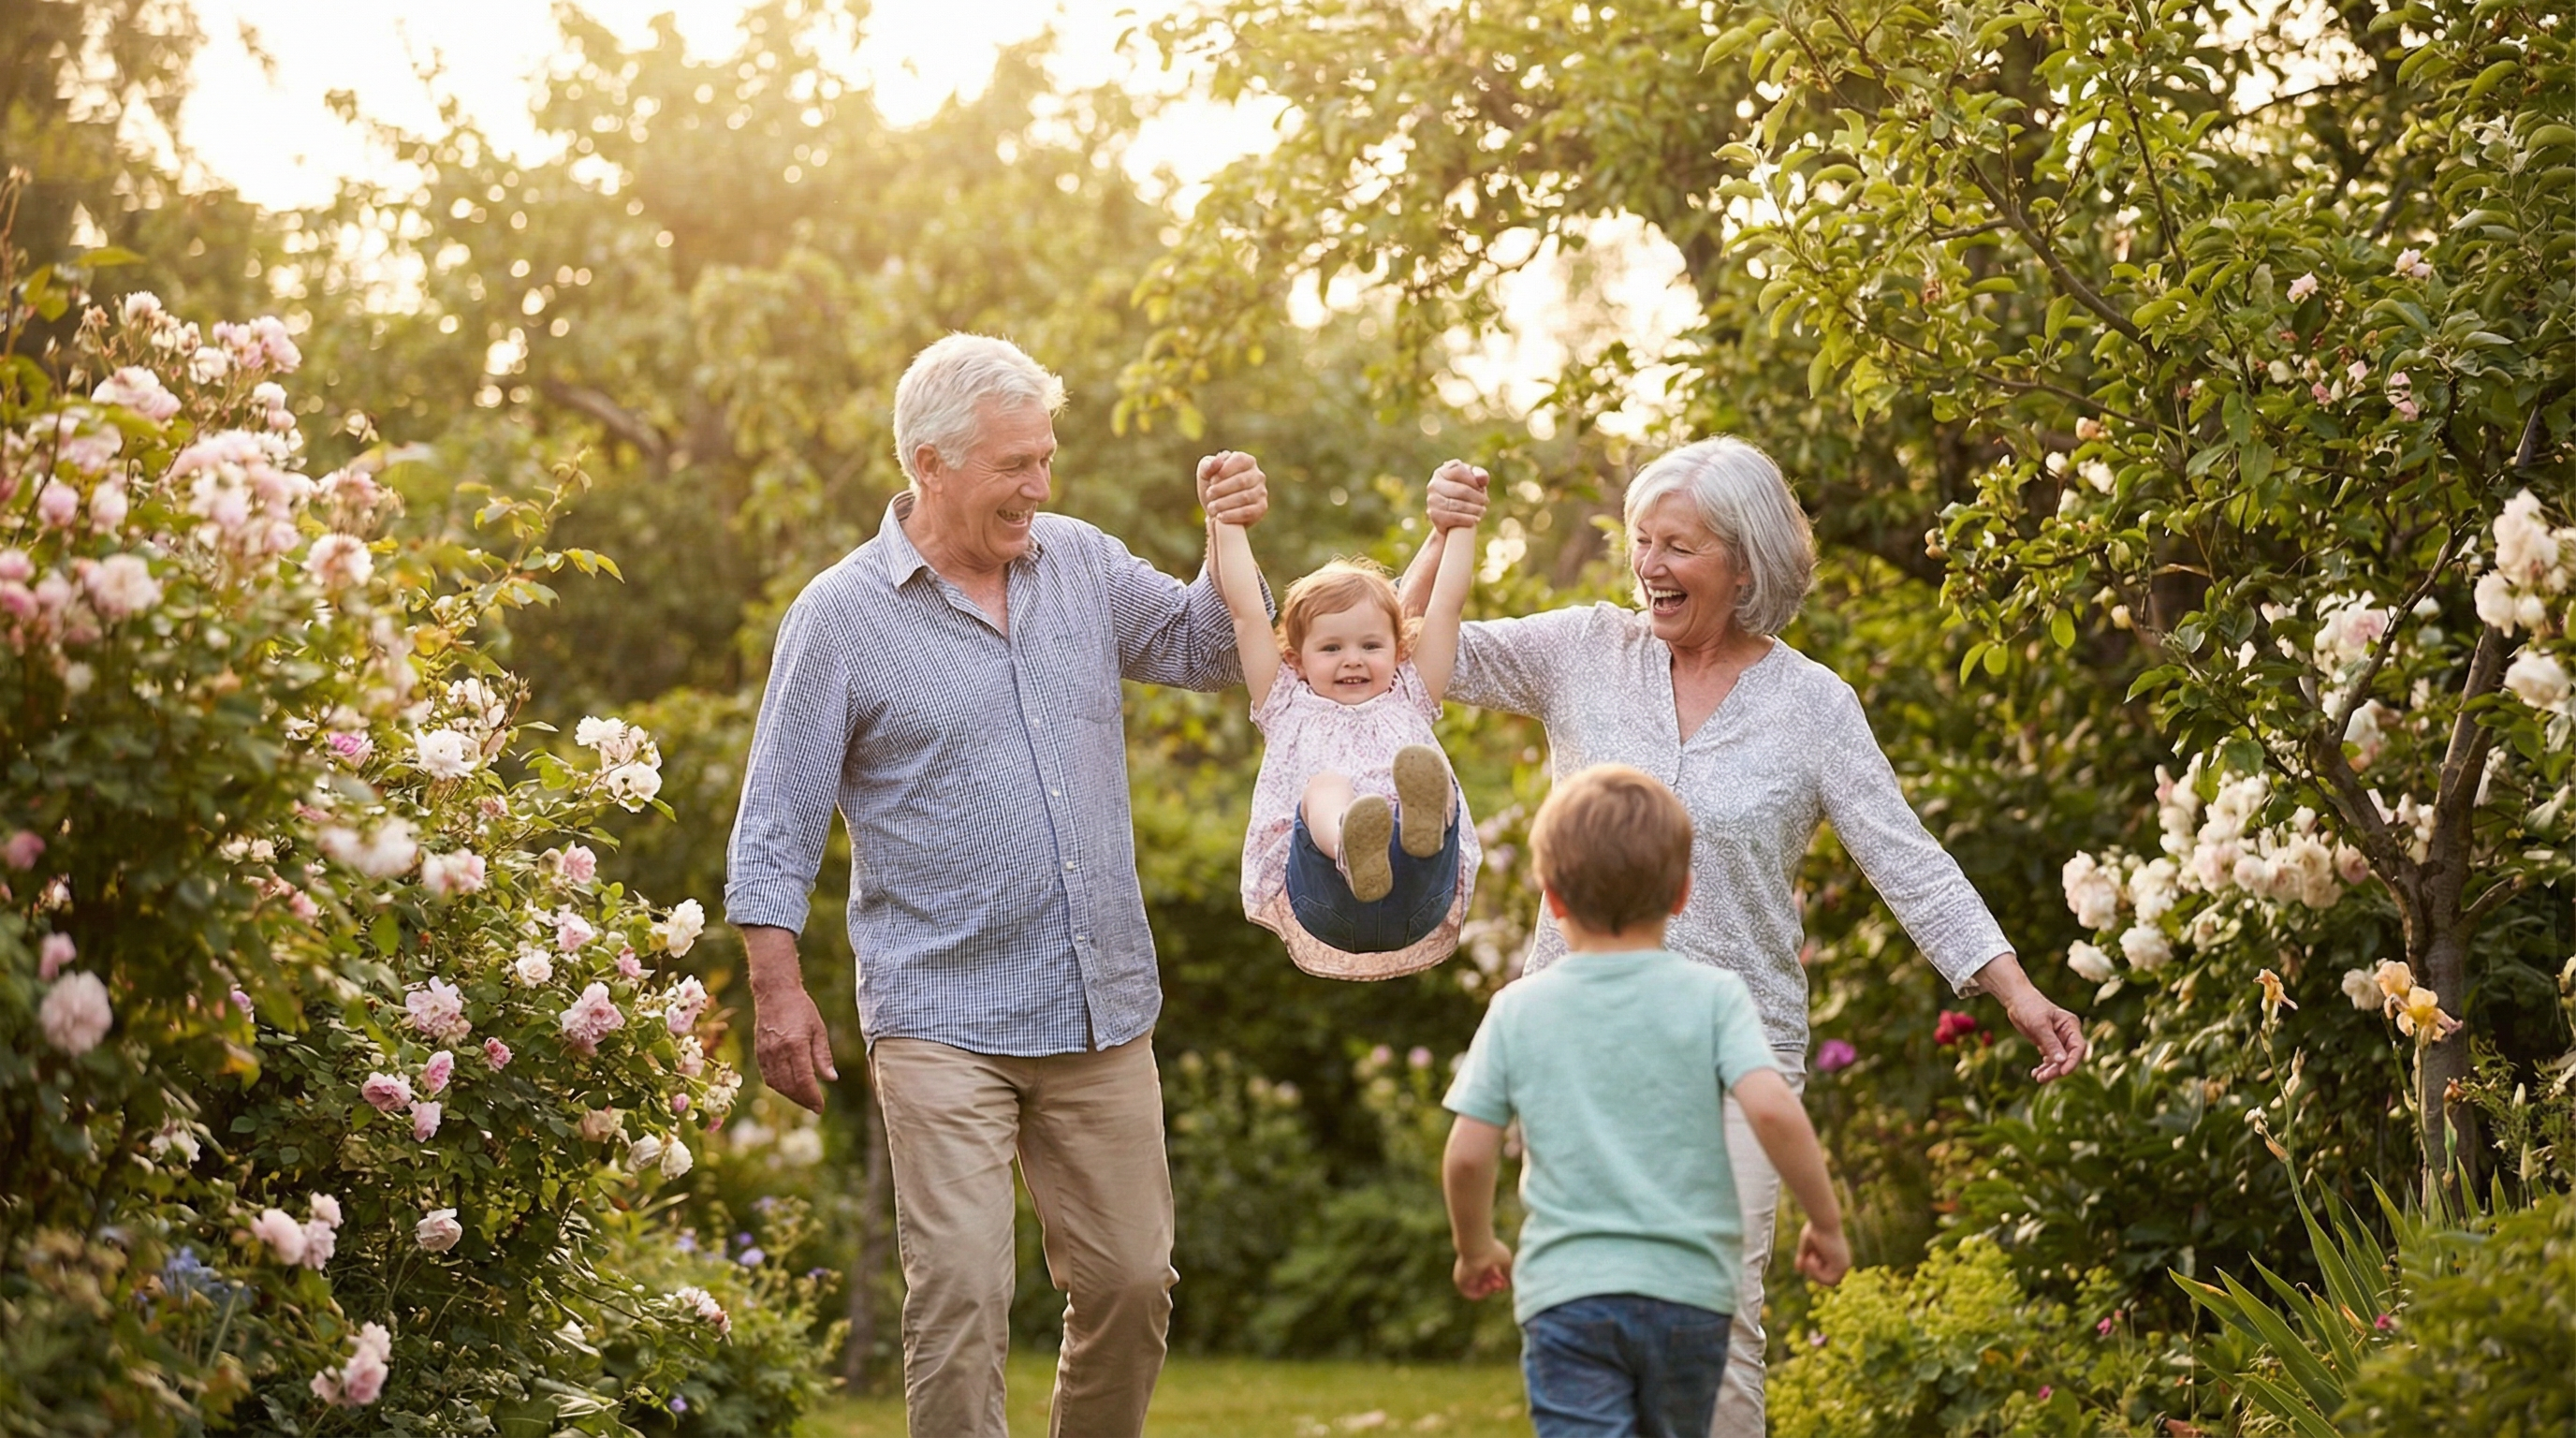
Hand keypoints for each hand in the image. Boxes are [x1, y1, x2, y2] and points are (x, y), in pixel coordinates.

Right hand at [751, 981, 838, 1113]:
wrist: (775, 993)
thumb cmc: (801, 1009)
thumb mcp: (818, 1029)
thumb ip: (823, 1056)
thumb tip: (831, 1079)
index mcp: (795, 1045)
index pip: (803, 1080)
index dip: (812, 1097)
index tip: (820, 1107)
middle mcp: (778, 1052)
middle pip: (789, 1086)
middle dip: (803, 1100)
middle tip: (815, 1106)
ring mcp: (766, 1053)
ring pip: (777, 1085)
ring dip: (791, 1096)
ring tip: (804, 1099)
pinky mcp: (759, 1053)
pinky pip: (768, 1077)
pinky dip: (779, 1087)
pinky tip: (789, 1088)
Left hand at [1198, 451, 1269, 526]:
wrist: (1217, 510)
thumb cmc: (1213, 487)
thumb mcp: (1205, 473)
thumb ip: (1208, 465)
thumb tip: (1217, 461)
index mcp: (1247, 461)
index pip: (1240, 460)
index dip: (1224, 470)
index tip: (1211, 480)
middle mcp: (1258, 475)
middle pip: (1242, 480)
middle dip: (1222, 489)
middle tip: (1209, 495)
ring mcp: (1262, 492)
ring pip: (1245, 497)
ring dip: (1225, 503)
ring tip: (1211, 507)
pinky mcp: (1261, 508)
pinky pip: (1249, 512)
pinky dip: (1232, 515)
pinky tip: (1220, 517)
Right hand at [1426, 460, 1489, 530]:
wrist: (1451, 520)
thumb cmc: (1464, 496)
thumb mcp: (1473, 482)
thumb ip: (1480, 476)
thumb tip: (1482, 479)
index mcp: (1441, 472)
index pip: (1459, 471)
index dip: (1473, 480)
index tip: (1481, 487)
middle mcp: (1433, 484)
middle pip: (1461, 490)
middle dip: (1477, 497)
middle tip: (1486, 502)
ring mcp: (1432, 500)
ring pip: (1458, 504)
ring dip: (1475, 509)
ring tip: (1482, 510)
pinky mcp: (1434, 516)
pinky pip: (1454, 517)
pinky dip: (1467, 519)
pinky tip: (1475, 520)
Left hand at [1452, 1239, 1513, 1300]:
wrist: (1476, 1247)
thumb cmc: (1492, 1250)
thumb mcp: (1506, 1261)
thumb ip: (1509, 1272)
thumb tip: (1509, 1284)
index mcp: (1482, 1260)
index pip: (1491, 1275)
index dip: (1500, 1280)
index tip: (1505, 1280)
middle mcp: (1474, 1267)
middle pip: (1485, 1281)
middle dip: (1496, 1285)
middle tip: (1500, 1284)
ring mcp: (1466, 1274)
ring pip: (1478, 1287)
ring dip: (1489, 1289)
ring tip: (1493, 1284)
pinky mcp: (1460, 1280)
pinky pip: (1469, 1293)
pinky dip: (1480, 1294)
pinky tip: (1486, 1287)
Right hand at [1794, 1222, 1850, 1285]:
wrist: (1823, 1221)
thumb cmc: (1815, 1229)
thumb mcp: (1807, 1246)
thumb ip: (1804, 1258)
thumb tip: (1798, 1269)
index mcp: (1838, 1258)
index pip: (1827, 1276)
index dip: (1816, 1276)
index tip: (1807, 1264)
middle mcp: (1843, 1263)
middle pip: (1827, 1282)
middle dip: (1813, 1273)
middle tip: (1807, 1258)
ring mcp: (1844, 1266)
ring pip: (1827, 1283)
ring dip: (1813, 1273)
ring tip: (1809, 1258)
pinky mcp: (1842, 1266)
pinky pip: (1827, 1280)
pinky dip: (1815, 1272)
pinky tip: (1812, 1258)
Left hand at [1975, 952, 2088, 1082]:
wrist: (2016, 1000)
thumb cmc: (2029, 1007)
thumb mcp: (2039, 1025)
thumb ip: (2050, 1043)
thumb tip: (2062, 1062)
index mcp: (2071, 1026)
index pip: (2079, 1047)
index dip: (2072, 1062)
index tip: (2062, 1072)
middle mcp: (2068, 1034)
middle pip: (2069, 1057)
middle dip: (2057, 1069)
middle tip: (2042, 1078)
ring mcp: (2059, 1040)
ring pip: (2060, 1061)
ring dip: (2050, 1071)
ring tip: (2038, 1077)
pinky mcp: (2049, 1044)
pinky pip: (2051, 1060)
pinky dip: (2045, 1067)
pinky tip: (2035, 1072)